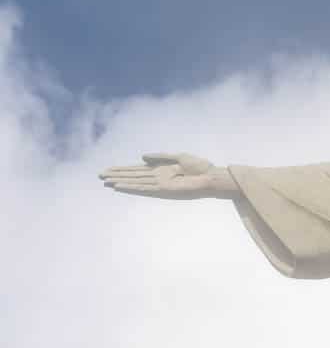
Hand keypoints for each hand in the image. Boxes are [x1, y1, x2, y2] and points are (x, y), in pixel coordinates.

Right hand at [98, 152, 237, 198]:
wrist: (211, 176)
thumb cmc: (199, 167)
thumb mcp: (178, 157)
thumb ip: (159, 156)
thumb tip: (141, 157)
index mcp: (160, 169)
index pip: (137, 170)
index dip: (123, 169)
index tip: (109, 169)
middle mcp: (157, 178)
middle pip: (132, 176)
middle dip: (117, 175)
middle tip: (100, 175)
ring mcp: (159, 184)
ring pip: (134, 182)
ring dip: (120, 181)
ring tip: (105, 181)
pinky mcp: (163, 190)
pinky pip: (143, 188)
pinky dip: (131, 187)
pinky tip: (120, 186)